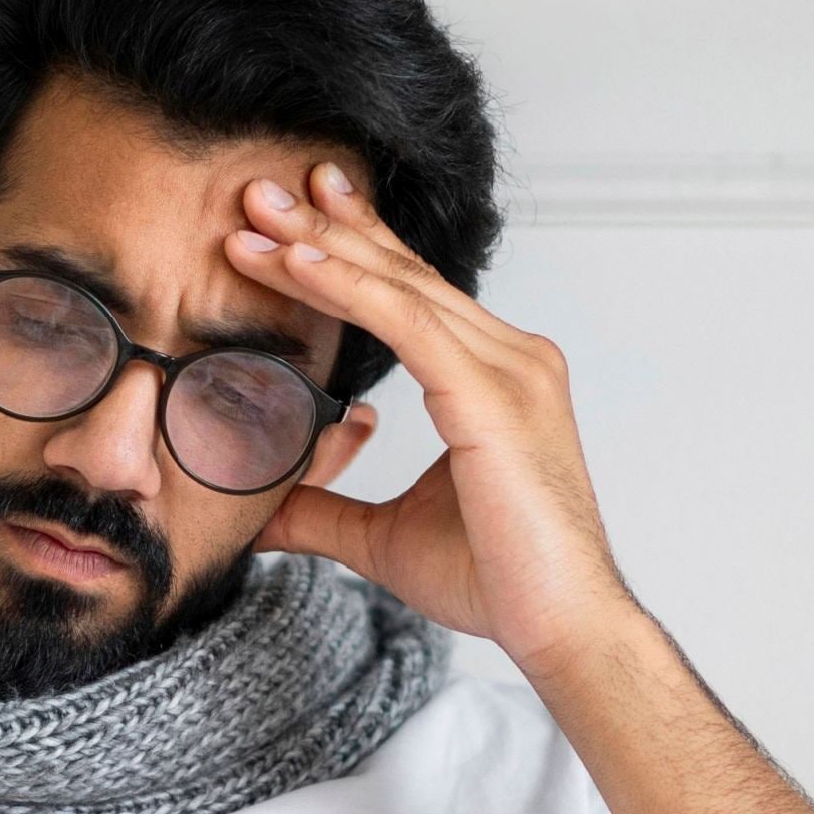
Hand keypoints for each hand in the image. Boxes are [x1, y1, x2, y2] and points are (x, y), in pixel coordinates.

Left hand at [227, 161, 638, 683]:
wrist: (558, 626)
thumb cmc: (495, 581)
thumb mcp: (381, 539)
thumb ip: (324, 512)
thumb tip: (261, 514)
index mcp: (494, 378)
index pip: (414, 295)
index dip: (355, 247)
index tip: (295, 216)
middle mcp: (510, 358)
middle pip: (404, 274)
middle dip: (327, 226)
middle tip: (258, 187)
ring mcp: (509, 370)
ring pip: (399, 287)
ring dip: (321, 246)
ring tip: (255, 215)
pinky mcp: (493, 397)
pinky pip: (408, 324)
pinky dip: (347, 289)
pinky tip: (296, 263)